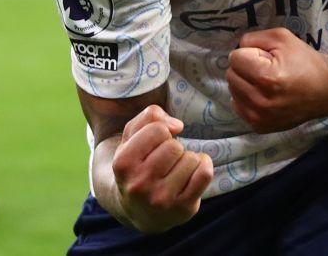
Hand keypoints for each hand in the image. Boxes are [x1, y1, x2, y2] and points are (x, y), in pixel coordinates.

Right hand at [111, 105, 213, 233]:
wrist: (140, 210)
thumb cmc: (138, 164)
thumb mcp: (132, 136)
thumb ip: (150, 116)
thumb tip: (177, 125)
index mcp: (123, 163)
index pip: (158, 130)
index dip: (161, 132)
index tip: (155, 144)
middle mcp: (140, 184)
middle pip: (174, 146)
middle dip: (173, 147)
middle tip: (165, 159)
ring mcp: (162, 199)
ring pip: (191, 159)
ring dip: (187, 158)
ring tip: (175, 168)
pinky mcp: (183, 209)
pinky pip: (204, 174)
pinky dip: (204, 165)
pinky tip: (194, 170)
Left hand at [227, 28, 327, 132]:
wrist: (326, 90)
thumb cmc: (305, 61)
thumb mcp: (281, 38)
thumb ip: (253, 38)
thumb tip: (236, 49)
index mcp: (265, 77)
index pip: (234, 58)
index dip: (251, 53)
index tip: (268, 58)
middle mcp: (259, 100)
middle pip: (231, 75)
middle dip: (246, 68)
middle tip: (268, 69)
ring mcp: (259, 117)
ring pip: (233, 91)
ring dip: (245, 83)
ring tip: (267, 83)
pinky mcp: (260, 127)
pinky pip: (238, 106)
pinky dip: (247, 99)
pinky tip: (264, 96)